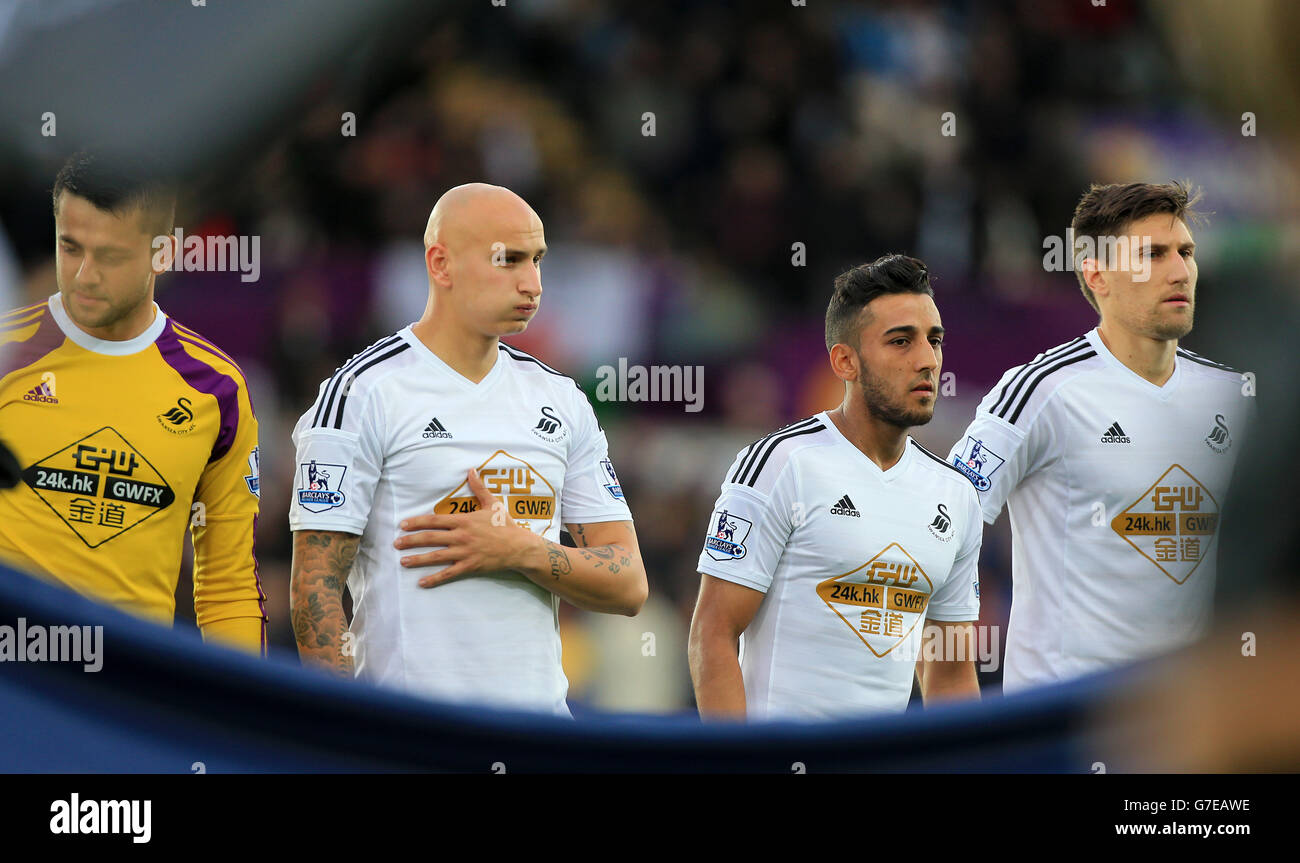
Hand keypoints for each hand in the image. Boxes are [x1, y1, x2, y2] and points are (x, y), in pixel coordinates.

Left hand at [394, 468, 538, 587]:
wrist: (519, 547)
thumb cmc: (505, 525)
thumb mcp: (493, 503)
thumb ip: (479, 488)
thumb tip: (471, 470)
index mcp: (464, 520)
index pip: (435, 520)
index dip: (417, 522)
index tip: (403, 524)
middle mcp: (461, 536)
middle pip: (431, 538)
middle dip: (411, 540)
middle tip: (396, 543)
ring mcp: (465, 553)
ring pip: (436, 556)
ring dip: (418, 559)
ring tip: (402, 561)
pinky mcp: (470, 566)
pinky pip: (449, 574)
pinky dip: (435, 579)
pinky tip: (422, 582)